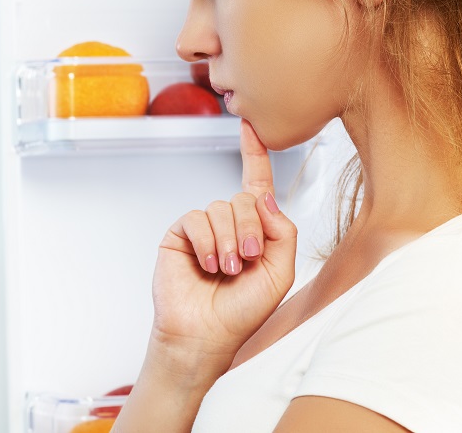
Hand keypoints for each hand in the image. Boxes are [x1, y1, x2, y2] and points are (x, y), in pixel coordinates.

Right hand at [150, 119, 297, 364]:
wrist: (205, 335)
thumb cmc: (243, 311)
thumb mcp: (280, 272)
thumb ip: (282, 231)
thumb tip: (263, 195)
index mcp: (255, 229)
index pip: (256, 184)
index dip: (255, 154)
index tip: (251, 126)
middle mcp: (229, 223)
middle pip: (243, 198)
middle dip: (249, 229)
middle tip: (246, 260)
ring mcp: (203, 228)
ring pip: (220, 208)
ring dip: (228, 242)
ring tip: (225, 270)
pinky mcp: (179, 234)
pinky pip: (196, 219)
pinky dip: (206, 242)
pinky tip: (206, 265)